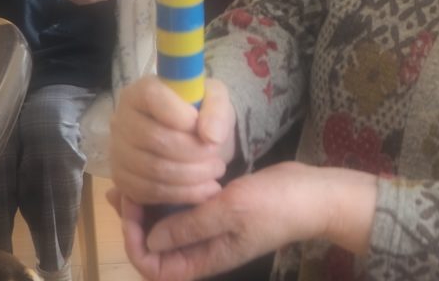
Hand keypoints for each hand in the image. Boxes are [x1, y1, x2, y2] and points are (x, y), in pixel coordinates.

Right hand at [110, 76, 235, 206]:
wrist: (192, 138)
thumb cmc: (200, 112)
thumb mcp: (216, 99)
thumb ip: (217, 109)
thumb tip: (211, 136)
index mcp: (141, 91)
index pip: (151, 97)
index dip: (181, 115)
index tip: (207, 131)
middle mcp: (121, 119)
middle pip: (154, 138)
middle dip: (194, 152)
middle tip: (218, 158)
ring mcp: (118, 152)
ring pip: (153, 169)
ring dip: (191, 176)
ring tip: (215, 172)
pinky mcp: (122, 180)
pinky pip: (149, 192)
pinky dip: (182, 194)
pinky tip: (204, 190)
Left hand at [113, 162, 377, 280]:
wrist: (314, 194)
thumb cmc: (274, 205)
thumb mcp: (230, 210)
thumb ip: (189, 226)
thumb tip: (149, 240)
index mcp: (204, 259)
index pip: (153, 266)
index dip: (135, 242)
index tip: (134, 205)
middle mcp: (202, 248)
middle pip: (155, 247)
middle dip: (135, 221)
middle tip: (124, 187)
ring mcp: (211, 229)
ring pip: (167, 225)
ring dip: (148, 206)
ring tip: (131, 178)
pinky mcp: (219, 209)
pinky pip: (184, 207)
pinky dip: (169, 193)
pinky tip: (161, 172)